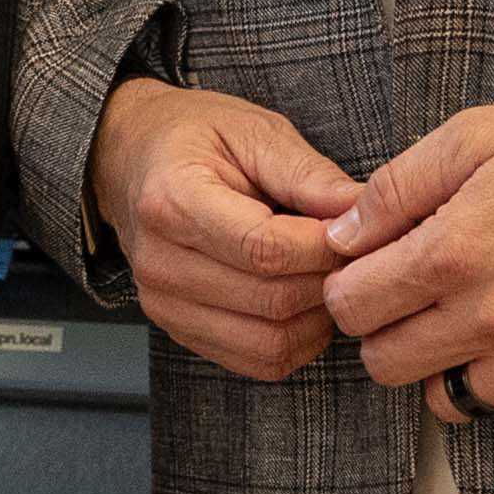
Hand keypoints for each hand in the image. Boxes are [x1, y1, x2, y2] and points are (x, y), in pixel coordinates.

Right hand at [92, 77, 358, 380]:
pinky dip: (297, 342)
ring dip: (318, 318)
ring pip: (270, 342)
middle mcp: (160, 261)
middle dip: (328, 281)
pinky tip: (304, 305)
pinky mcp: (178, 328)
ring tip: (326, 276)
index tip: (352, 229)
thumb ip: (308, 173)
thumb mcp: (253, 132)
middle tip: (350, 253)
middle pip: (272, 301)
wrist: (131, 159)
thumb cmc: (195, 139)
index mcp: (172, 200)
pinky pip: (258, 361)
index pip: (265, 249)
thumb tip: (363, 211)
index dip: (324, 247)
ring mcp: (164, 303)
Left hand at [321, 92, 493, 418]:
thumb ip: (397, 187)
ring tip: (454, 317)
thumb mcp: (478, 133)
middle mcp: (491, 317)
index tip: (369, 267)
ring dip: (434, 363)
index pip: (350, 305)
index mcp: (455, 252)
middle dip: (380, 329)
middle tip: (407, 295)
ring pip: (439, 398)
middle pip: (383, 363)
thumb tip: (340, 235)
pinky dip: (488, 378)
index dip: (348, 283)